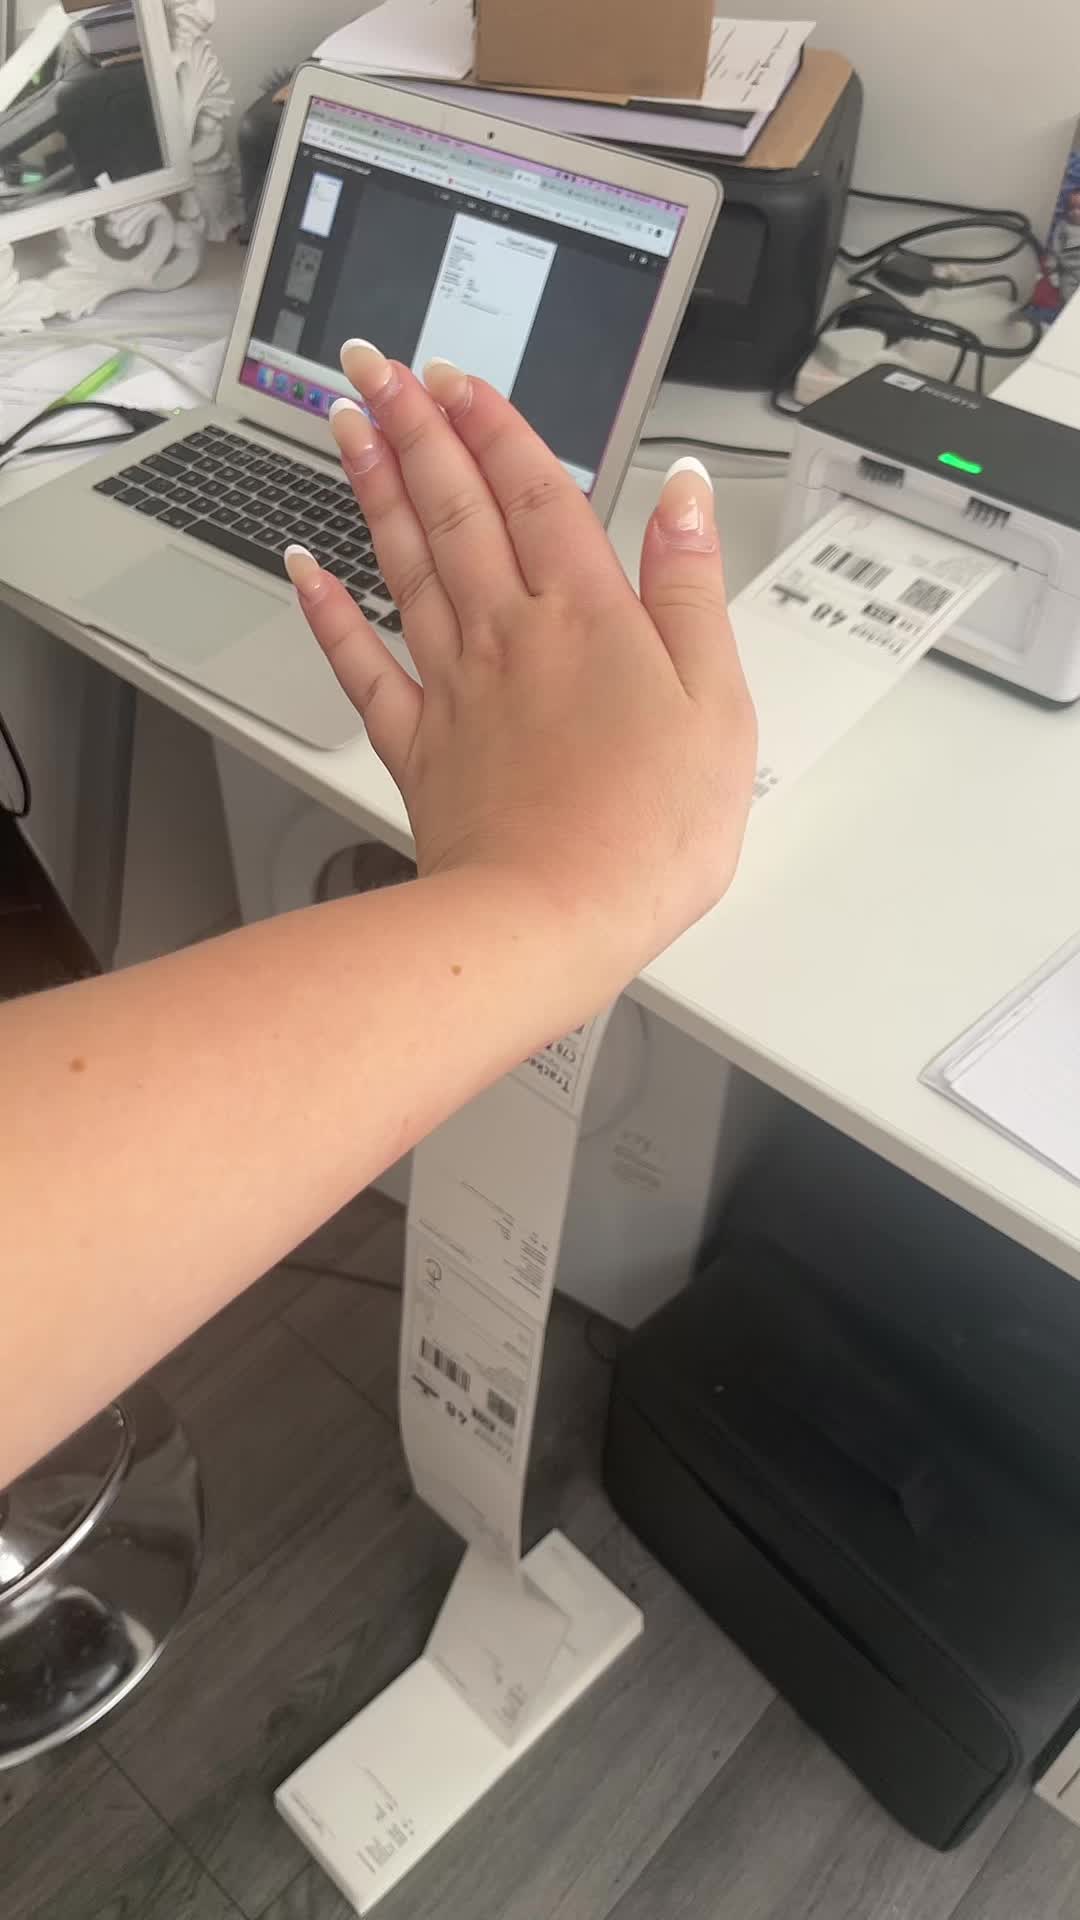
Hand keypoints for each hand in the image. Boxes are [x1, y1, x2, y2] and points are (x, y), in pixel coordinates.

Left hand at [285, 342, 755, 981]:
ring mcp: (455, 688)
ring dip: (371, 486)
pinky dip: (327, 613)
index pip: (535, 491)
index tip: (458, 374)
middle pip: (454, 508)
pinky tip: (301, 567)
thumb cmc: (646, 831)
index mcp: (586, 617)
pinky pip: (362, 665)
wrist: (549, 921)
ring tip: (342, 423)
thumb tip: (683, 496)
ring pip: (403, 564)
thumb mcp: (716, 704)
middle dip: (414, 426)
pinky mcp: (419, 748)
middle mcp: (509, 634)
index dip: (495, 424)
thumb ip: (692, 590)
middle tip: (375, 364)